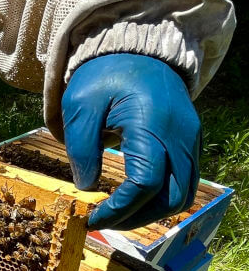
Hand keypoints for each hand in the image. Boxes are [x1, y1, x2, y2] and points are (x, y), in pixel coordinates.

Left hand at [62, 53, 199, 229]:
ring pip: (183, 194)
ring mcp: (189, 140)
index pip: (145, 183)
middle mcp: (180, 136)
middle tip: (105, 220)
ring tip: (117, 213)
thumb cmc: (104, 76)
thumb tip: (86, 188)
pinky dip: (159, 197)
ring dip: (150, 212)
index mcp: (152, 124)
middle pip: (173, 197)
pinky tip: (132, 197)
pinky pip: (183, 181)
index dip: (119, 208)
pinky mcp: (189, 143)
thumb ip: (81, 149)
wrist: (136, 50)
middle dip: (137, 218)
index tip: (93, 217)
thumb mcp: (80, 107)